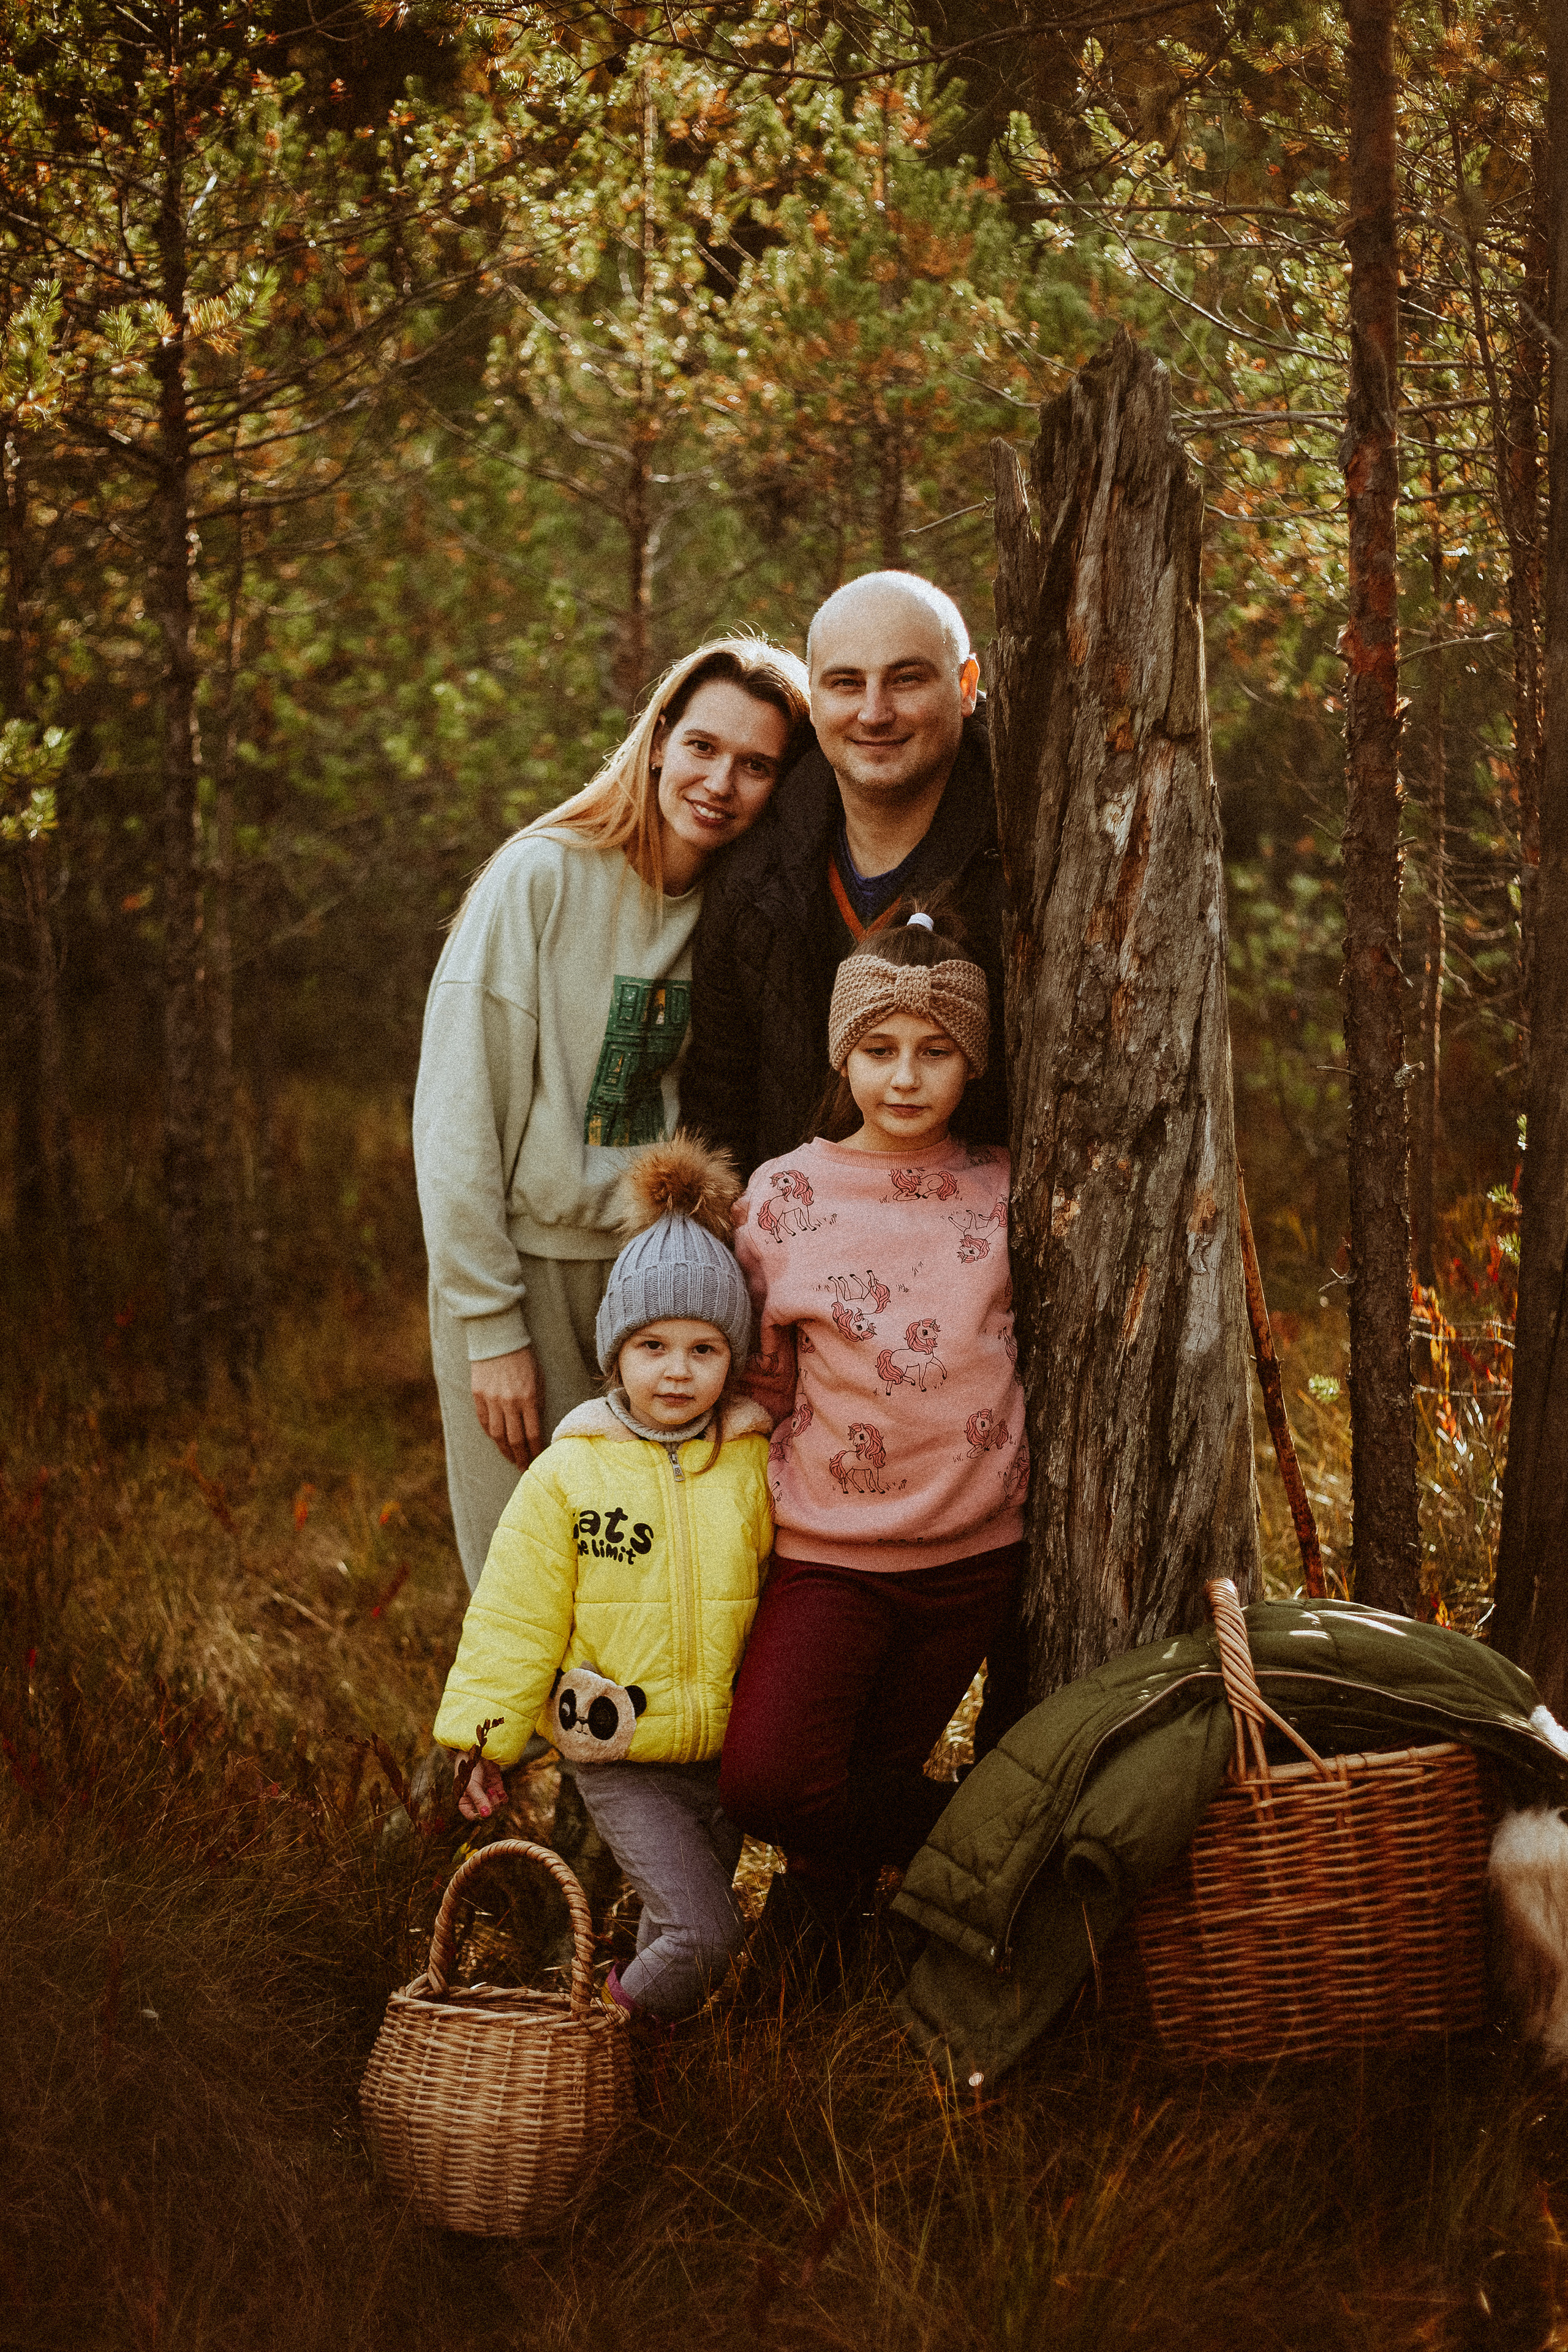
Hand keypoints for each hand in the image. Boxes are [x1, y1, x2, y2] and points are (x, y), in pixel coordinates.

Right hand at [457, 1757, 507, 1821]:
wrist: (478, 1747)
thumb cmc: (469, 1765)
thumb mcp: (471, 1784)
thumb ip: (479, 1800)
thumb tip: (486, 1815)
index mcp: (464, 1798)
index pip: (471, 1814)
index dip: (479, 1814)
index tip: (485, 1810)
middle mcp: (475, 1796)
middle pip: (485, 1810)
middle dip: (489, 1805)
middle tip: (490, 1795)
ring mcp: (486, 1790)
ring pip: (494, 1804)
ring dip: (496, 1801)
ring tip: (494, 1791)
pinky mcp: (495, 1784)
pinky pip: (501, 1796)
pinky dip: (503, 1797)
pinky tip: (502, 1794)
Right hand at [470, 1345, 542, 1466]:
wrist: (498, 1338)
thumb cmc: (524, 1357)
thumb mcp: (538, 1379)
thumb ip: (537, 1403)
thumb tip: (535, 1425)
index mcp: (528, 1398)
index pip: (532, 1433)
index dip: (535, 1450)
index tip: (538, 1460)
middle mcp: (509, 1402)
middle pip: (514, 1439)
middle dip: (520, 1457)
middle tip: (524, 1468)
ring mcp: (491, 1400)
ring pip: (497, 1435)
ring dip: (504, 1450)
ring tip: (511, 1458)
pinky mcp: (478, 1396)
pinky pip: (483, 1421)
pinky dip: (490, 1434)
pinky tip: (497, 1440)